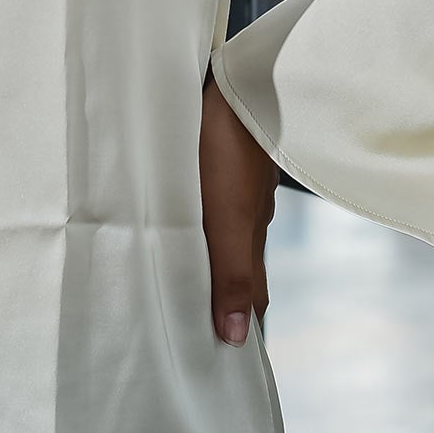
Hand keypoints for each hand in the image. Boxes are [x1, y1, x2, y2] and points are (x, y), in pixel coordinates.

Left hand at [200, 70, 278, 345]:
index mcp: (249, 233)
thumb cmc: (226, 148)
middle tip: (197, 325)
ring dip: (208, 255)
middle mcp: (249, 213)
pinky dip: (202, 220)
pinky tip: (186, 215)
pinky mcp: (226, 156)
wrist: (241, 78)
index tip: (222, 354)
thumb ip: (230, 272)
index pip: (249, 293)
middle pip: (238, 264)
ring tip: (184, 277)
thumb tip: (236, 337)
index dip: (239, 320)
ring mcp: (240, 183)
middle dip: (222, 294)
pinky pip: (215, 199)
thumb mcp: (225, 216)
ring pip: (225, 230)